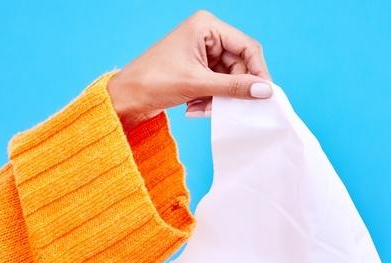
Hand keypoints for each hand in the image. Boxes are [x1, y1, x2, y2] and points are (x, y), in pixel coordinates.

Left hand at [107, 10, 272, 130]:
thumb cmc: (152, 82)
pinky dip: (211, 99)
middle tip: (228, 107)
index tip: (264, 94)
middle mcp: (206, 35)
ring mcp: (201, 52)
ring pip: (229, 78)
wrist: (125, 98)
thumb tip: (265, 91)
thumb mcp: (198, 85)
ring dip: (220, 97)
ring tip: (201, 108)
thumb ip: (234, 87)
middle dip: (232, 88)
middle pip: (239, 64)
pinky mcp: (197, 68)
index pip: (247, 46)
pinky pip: (217, 85)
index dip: (257, 71)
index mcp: (206, 26)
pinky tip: (194, 108)